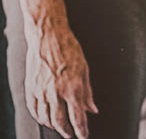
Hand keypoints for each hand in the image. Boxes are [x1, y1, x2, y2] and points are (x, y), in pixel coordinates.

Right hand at [25, 18, 96, 138]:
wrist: (48, 37)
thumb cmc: (70, 50)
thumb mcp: (85, 70)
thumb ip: (88, 92)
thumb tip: (93, 110)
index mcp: (73, 87)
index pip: (78, 116)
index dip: (81, 129)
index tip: (84, 136)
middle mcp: (56, 92)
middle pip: (60, 121)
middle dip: (67, 131)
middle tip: (71, 135)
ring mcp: (41, 91)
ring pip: (45, 118)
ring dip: (53, 126)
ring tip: (60, 128)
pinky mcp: (30, 88)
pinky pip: (33, 109)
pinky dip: (39, 117)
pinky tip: (44, 119)